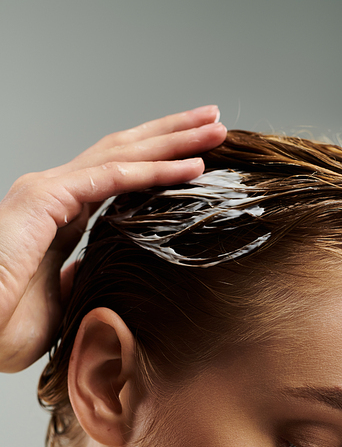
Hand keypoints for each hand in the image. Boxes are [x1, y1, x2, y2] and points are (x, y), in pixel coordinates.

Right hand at [0, 105, 225, 372]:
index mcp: (61, 213)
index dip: (158, 161)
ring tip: (215, 130)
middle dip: (172, 134)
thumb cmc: (3, 323)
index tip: (197, 156)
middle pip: (125, 152)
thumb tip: (98, 267)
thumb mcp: (60, 299)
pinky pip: (111, 178)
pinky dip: (154, 170)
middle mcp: (57, 192)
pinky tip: (191, 167)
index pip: (118, 176)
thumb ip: (79, 276)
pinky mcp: (46, 198)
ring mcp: (49, 190)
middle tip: (214, 123)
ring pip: (123, 155)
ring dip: (173, 141)